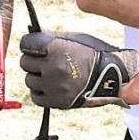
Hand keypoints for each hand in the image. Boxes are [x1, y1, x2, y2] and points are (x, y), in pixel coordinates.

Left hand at [18, 31, 138, 108]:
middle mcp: (52, 67)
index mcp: (55, 49)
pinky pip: (36, 96)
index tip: (32, 46)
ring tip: (51, 74)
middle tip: (44, 61)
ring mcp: (54, 86)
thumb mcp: (75, 38)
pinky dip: (41, 91)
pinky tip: (51, 86)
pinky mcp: (57, 101)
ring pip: (29, 80)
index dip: (29, 44)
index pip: (26, 44)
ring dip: (37, 77)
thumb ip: (52, 38)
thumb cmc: (96, 54)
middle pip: (25, 63)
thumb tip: (33, 38)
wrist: (113, 77)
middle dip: (33, 60)